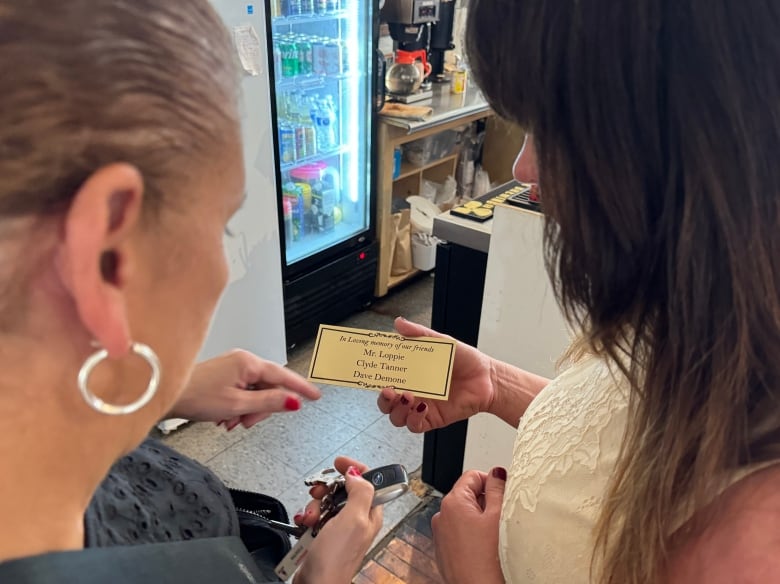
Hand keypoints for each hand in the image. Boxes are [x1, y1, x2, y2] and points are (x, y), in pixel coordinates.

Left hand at [168, 350, 320, 429]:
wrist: (164, 393)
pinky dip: (239, 407)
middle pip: (269, 387)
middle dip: (262, 408)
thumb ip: (268, 402)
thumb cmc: (195, 396)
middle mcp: (242, 361)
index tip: (316, 395)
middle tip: (247, 422)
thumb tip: (293, 401)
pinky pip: (243, 392)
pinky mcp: (224, 375)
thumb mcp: (237, 404)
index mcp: (248, 363)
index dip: (301, 388)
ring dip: (248, 411)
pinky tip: (226, 418)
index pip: (284, 376)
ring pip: (256, 392)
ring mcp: (233, 367)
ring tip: (232, 422)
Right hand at [293, 457, 382, 583]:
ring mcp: (340, 528)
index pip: (368, 481)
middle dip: (327, 489)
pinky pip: (315, 516)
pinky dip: (307, 517)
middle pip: (342, 489)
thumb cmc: (335, 559)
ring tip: (310, 518)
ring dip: (315, 506)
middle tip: (318, 494)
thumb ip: (360, 492)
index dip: (354, 468)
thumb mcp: (353, 519)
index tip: (338, 462)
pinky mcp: (324, 535)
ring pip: (326, 501)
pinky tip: (304, 524)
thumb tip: (357, 473)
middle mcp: (357, 519)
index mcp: (370, 513)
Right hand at [377, 317, 495, 432]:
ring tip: (408, 397)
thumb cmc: (465, 360)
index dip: (376, 378)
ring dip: (397, 409)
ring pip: (397, 417)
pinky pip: (415, 425)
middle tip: (388, 390)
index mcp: (411, 374)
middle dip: (383, 399)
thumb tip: (399, 323)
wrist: (487, 378)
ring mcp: (421, 407)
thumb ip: (419, 333)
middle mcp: (413, 392)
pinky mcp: (432, 419)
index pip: (386, 378)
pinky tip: (421, 407)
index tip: (373, 372)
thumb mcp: (441, 342)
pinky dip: (413, 419)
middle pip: (386, 402)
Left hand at [432, 468, 506, 583]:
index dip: (491, 482)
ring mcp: (441, 534)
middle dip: (486, 503)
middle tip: (502, 519)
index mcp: (453, 502)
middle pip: (468, 495)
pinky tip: (485, 549)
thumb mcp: (498, 516)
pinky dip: (473, 536)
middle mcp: (442, 516)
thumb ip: (497, 489)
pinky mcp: (445, 551)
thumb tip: (497, 473)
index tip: (504, 494)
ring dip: (480, 520)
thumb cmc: (487, 561)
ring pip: (465, 515)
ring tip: (494, 537)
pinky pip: (460, 534)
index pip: (473, 476)